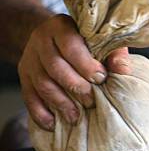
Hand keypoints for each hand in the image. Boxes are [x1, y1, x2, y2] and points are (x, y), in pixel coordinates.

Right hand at [18, 14, 130, 131]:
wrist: (48, 34)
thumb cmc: (80, 38)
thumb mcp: (97, 37)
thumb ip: (112, 51)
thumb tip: (123, 70)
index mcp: (60, 27)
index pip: (71, 46)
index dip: (86, 65)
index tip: (101, 79)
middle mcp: (41, 41)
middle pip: (55, 67)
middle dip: (75, 86)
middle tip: (91, 101)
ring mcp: (29, 59)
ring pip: (42, 84)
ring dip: (60, 103)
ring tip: (75, 116)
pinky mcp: (23, 75)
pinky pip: (29, 97)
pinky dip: (40, 113)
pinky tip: (52, 123)